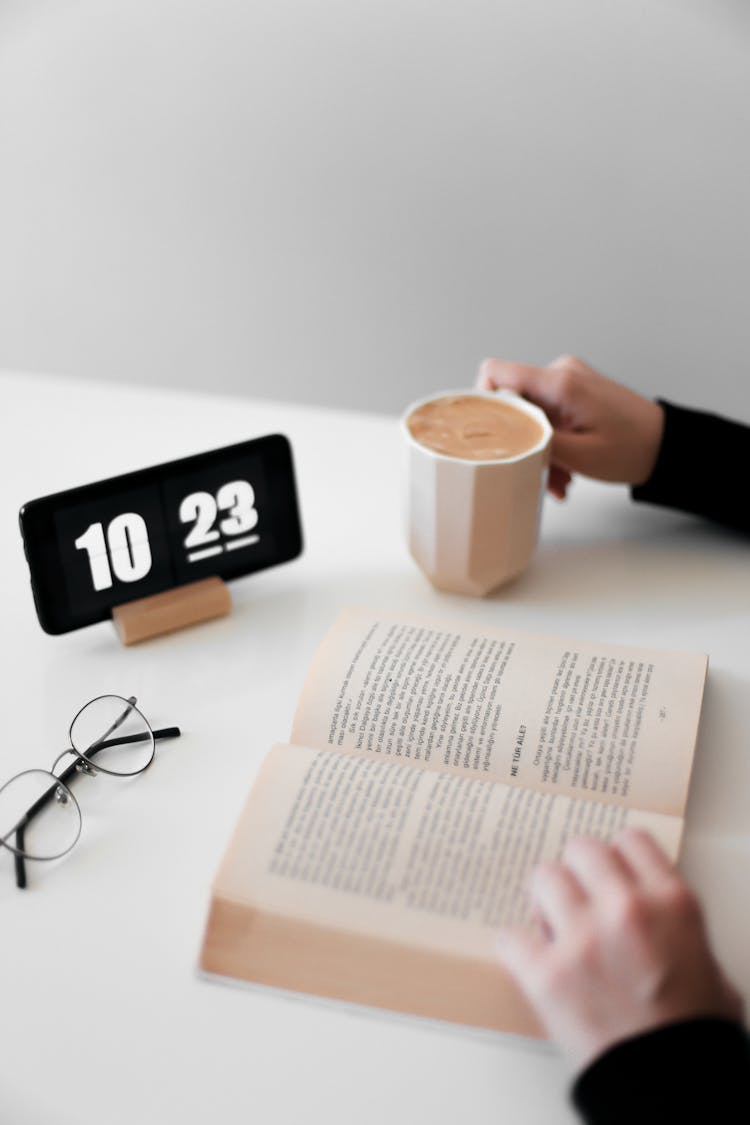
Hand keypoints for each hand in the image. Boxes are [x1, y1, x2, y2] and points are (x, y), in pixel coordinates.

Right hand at [477, 355, 664, 498]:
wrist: (666, 446)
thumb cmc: (633, 448)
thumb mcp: (579, 455)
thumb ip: (534, 440)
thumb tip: (500, 436)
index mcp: (560, 382)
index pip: (496, 372)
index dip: (482, 400)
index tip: (488, 432)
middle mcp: (561, 373)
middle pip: (513, 401)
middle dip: (520, 439)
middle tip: (538, 470)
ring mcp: (568, 381)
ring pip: (530, 415)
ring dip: (539, 447)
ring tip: (560, 478)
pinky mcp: (575, 392)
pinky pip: (548, 416)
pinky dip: (552, 443)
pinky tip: (567, 469)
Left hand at [495, 829, 743, 1071]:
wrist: (675, 1089)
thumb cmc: (693, 1034)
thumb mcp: (705, 961)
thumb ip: (671, 920)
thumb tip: (647, 907)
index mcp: (671, 903)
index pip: (630, 840)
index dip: (618, 860)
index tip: (611, 876)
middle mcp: (626, 910)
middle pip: (580, 849)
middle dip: (578, 875)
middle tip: (578, 901)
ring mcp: (583, 940)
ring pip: (542, 878)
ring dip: (545, 903)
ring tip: (553, 929)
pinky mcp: (547, 975)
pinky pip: (510, 936)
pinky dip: (516, 949)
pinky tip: (529, 962)